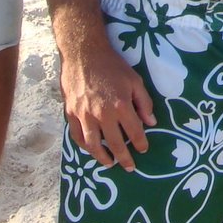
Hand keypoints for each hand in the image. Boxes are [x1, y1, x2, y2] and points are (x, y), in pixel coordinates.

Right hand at [60, 37, 157, 170]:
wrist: (83, 54)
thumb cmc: (112, 66)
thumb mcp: (134, 80)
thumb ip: (144, 102)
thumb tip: (151, 122)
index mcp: (120, 105)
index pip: (134, 132)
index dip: (140, 144)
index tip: (143, 150)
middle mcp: (102, 114)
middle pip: (115, 144)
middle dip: (124, 158)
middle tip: (130, 167)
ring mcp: (84, 116)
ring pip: (94, 146)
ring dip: (103, 158)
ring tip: (110, 163)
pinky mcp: (71, 114)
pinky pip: (77, 137)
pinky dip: (85, 147)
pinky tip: (92, 150)